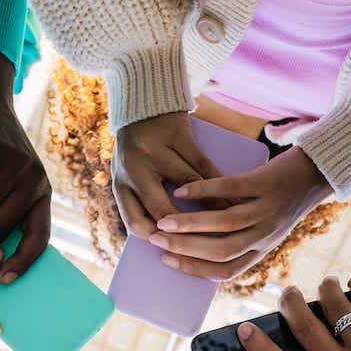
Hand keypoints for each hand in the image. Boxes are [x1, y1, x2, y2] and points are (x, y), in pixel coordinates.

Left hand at [112, 112, 221, 237]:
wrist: (143, 100)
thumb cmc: (139, 148)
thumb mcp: (131, 174)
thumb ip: (143, 200)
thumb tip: (169, 237)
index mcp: (120, 183)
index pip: (135, 222)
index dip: (158, 238)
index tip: (178, 249)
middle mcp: (133, 168)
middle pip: (162, 208)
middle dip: (187, 228)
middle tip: (207, 241)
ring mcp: (155, 150)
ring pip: (188, 185)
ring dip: (210, 205)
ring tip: (228, 220)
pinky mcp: (177, 135)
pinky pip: (202, 164)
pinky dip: (217, 182)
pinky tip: (230, 195)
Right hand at [148, 147, 332, 280]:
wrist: (316, 170)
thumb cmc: (281, 197)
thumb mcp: (264, 226)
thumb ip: (238, 237)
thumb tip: (193, 243)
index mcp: (261, 248)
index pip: (225, 271)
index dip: (194, 269)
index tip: (167, 261)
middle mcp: (265, 235)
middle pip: (220, 252)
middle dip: (184, 249)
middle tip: (156, 240)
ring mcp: (267, 210)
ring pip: (224, 225)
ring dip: (189, 225)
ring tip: (163, 221)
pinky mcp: (266, 184)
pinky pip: (230, 190)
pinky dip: (203, 191)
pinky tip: (183, 190)